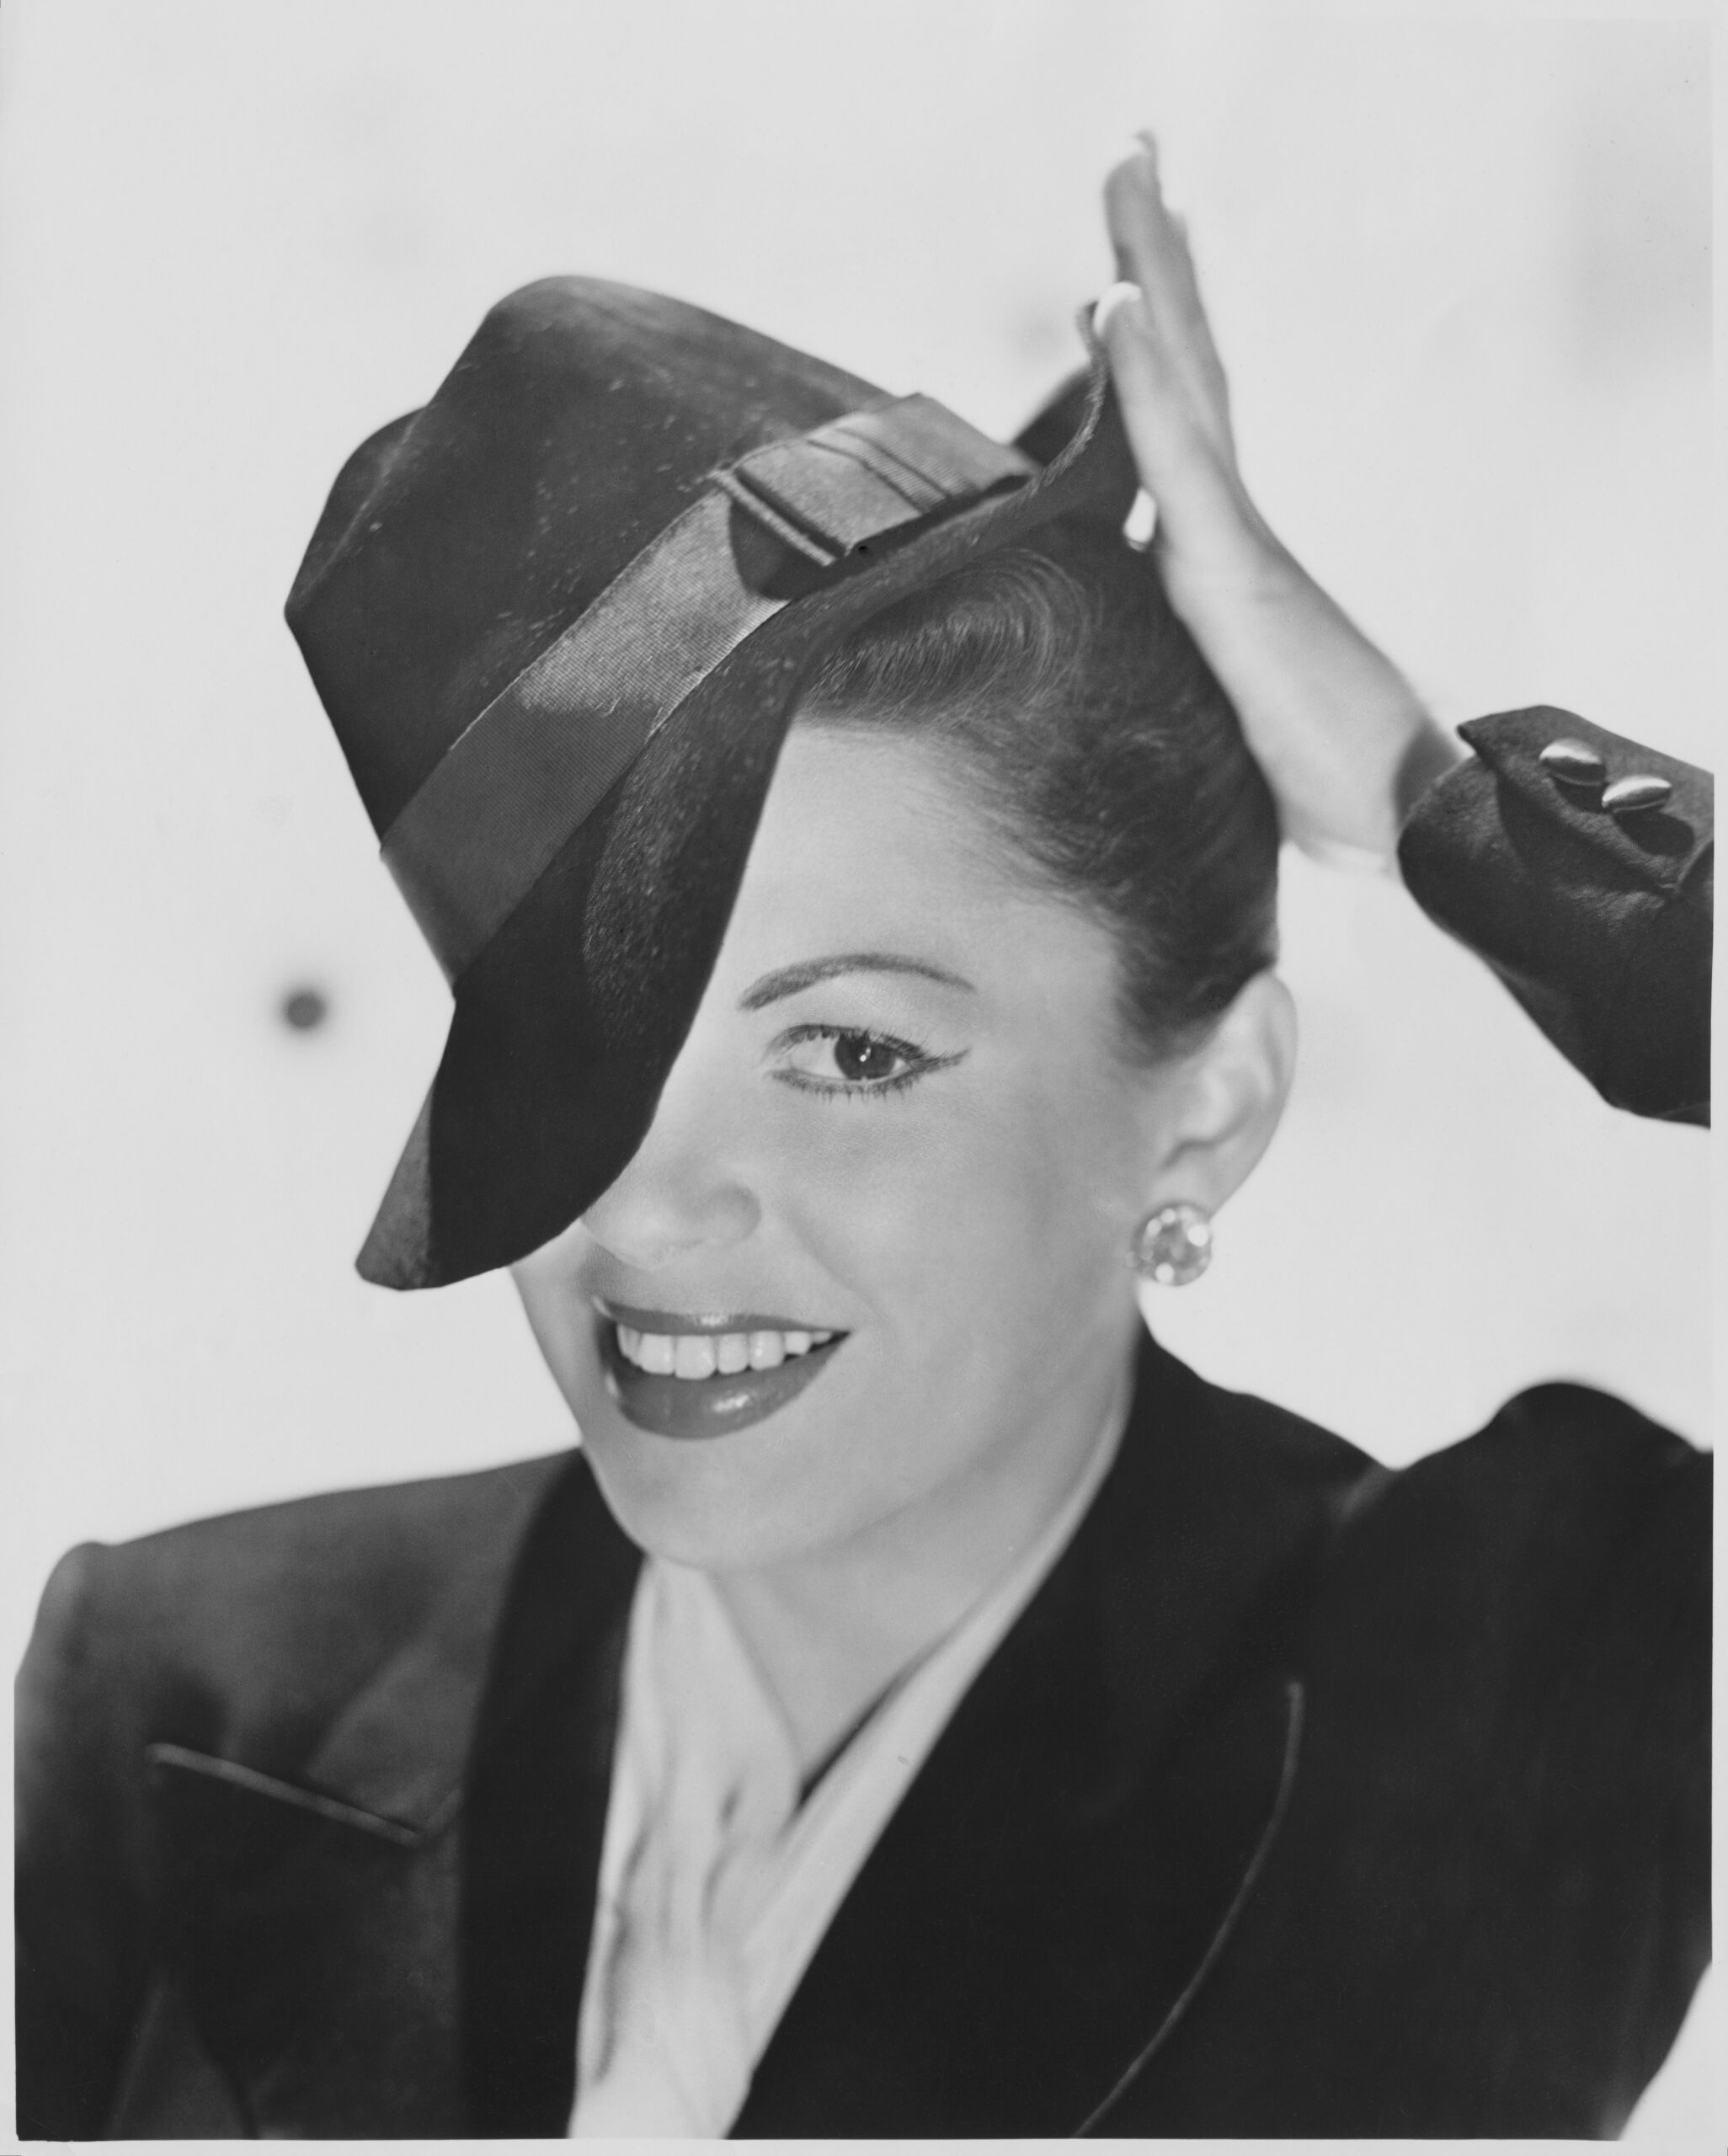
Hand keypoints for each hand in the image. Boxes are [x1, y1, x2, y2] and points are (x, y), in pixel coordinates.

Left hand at [1098, 138, 1460, 864]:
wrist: (1398, 814)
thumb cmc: (1314, 771)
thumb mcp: (1218, 702)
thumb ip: (1176, 662)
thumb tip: (1126, 659)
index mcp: (1216, 548)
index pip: (1177, 417)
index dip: (1151, 337)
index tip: (1120, 263)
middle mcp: (1225, 522)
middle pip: (1185, 363)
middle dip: (1154, 258)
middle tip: (1133, 152)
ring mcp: (1233, 538)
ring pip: (1184, 377)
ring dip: (1151, 267)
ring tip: (1129, 166)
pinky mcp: (1235, 573)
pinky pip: (1179, 457)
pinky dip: (1145, 378)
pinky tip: (1113, 300)